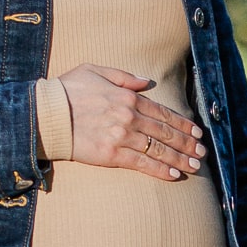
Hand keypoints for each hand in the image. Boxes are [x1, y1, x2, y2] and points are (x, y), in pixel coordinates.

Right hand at [59, 64, 205, 181]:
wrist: (45, 114)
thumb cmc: (66, 90)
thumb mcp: (94, 71)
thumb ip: (123, 77)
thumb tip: (145, 81)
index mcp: (127, 97)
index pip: (162, 112)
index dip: (182, 123)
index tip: (196, 131)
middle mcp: (129, 116)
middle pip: (165, 132)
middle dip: (186, 142)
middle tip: (202, 151)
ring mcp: (121, 136)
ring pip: (158, 149)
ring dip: (179, 158)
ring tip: (194, 165)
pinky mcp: (111, 154)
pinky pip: (141, 163)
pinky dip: (159, 169)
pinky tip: (174, 175)